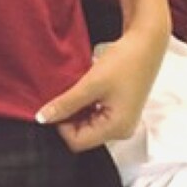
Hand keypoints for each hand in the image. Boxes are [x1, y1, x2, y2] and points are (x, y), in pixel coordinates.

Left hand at [36, 22, 167, 150]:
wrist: (145, 44)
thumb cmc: (124, 63)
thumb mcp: (90, 84)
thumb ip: (66, 104)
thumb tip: (42, 119)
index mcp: (116, 129)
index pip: (77, 142)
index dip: (61, 126)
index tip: (55, 105)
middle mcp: (121, 130)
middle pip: (83, 135)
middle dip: (68, 118)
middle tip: (62, 95)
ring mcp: (121, 121)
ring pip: (87, 124)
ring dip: (76, 110)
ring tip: (74, 90)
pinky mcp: (119, 110)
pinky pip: (95, 115)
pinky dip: (85, 104)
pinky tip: (83, 89)